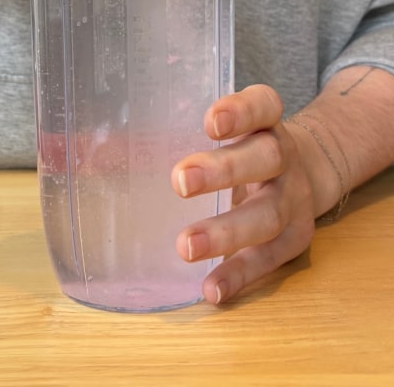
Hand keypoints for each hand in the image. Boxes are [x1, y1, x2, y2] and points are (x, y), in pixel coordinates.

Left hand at [171, 84, 319, 304]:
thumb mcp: (222, 132)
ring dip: (226, 232)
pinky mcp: (295, 239)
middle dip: (224, 170)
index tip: (210, 123)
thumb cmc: (242, 147)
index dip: (242, 111)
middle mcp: (285, 156)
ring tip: (185, 246)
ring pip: (267, 214)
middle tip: (180, 181)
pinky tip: (212, 288)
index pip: (264, 105)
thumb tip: (82, 147)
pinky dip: (240, 274)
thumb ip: (161, 133)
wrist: (311, 172)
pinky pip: (270, 259)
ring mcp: (294, 199)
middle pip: (265, 157)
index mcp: (266, 122)